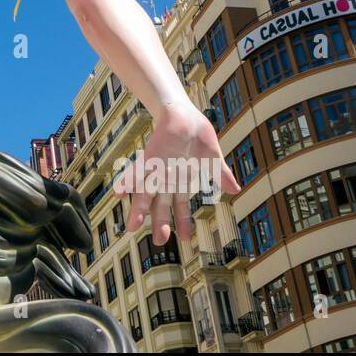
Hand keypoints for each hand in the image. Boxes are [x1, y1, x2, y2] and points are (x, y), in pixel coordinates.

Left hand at [113, 104, 239, 244]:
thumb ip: (221, 175)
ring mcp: (157, 169)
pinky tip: (119, 191)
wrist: (185, 113)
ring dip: (139, 210)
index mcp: (182, 181)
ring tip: (132, 228)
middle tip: (160, 242)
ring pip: (146, 193)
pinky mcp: (150, 156)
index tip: (184, 239)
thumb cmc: (197, 135)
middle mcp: (167, 179)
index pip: (182, 206)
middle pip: (162, 206)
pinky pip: (136, 170)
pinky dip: (128, 180)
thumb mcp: (213, 158)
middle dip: (161, 224)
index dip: (183, 222)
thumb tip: (236, 190)